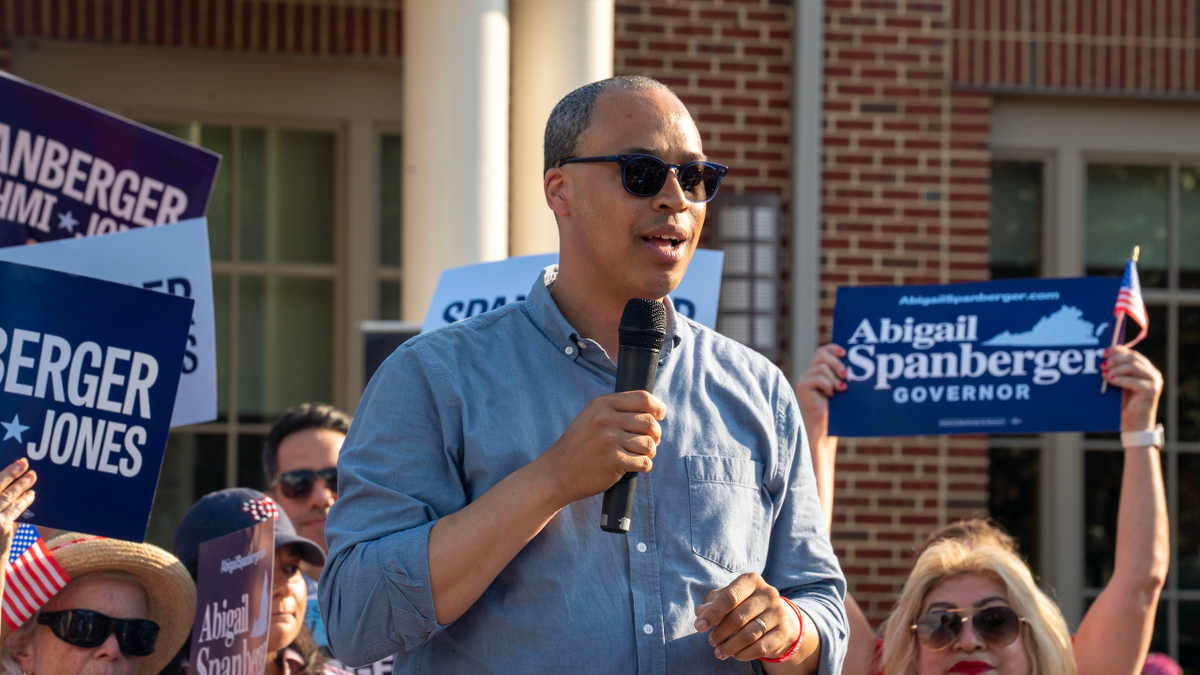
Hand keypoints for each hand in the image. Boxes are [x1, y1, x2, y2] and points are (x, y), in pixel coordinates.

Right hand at [0, 458, 34, 555]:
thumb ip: (0, 503)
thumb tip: (6, 487)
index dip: (1, 474)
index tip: (11, 463)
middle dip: (10, 472)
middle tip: (24, 461)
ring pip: (7, 496)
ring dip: (21, 484)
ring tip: (33, 475)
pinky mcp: (1, 527)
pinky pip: (15, 510)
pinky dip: (24, 501)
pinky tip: (32, 494)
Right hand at [540, 391, 664, 505]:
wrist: (557, 473)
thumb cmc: (579, 446)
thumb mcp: (591, 418)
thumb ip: (617, 410)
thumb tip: (654, 410)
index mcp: (601, 404)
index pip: (642, 398)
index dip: (657, 406)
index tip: (660, 414)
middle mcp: (605, 419)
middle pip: (650, 422)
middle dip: (655, 434)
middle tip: (649, 442)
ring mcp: (610, 440)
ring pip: (650, 444)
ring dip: (650, 452)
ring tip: (638, 455)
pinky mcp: (614, 461)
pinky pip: (644, 462)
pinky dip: (644, 466)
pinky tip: (634, 466)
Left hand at [694, 572, 800, 661]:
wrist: (777, 618)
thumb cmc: (744, 604)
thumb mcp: (728, 598)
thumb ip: (712, 603)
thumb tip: (701, 613)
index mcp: (751, 580)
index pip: (730, 597)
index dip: (713, 613)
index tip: (699, 627)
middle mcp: (768, 593)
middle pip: (738, 617)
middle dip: (720, 633)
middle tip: (711, 642)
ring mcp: (778, 612)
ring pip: (749, 635)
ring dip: (730, 647)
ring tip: (720, 652)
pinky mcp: (783, 632)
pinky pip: (760, 648)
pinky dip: (744, 654)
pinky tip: (735, 655)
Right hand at [794, 344, 847, 433]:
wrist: (826, 423)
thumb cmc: (837, 405)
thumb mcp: (841, 385)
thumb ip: (842, 373)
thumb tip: (854, 363)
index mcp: (819, 368)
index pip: (823, 350)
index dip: (833, 348)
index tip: (845, 353)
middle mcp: (810, 371)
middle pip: (821, 355)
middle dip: (836, 363)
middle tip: (846, 375)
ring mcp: (805, 378)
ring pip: (821, 367)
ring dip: (834, 378)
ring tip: (841, 389)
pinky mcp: (802, 385)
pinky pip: (817, 378)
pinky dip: (827, 385)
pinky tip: (831, 394)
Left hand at [1102, 346, 1162, 431]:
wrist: (1134, 425)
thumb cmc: (1125, 404)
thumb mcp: (1121, 384)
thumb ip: (1118, 372)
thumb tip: (1104, 358)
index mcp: (1147, 369)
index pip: (1133, 354)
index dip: (1118, 350)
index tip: (1104, 352)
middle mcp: (1153, 374)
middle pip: (1133, 358)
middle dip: (1115, 359)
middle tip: (1102, 365)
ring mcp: (1154, 382)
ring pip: (1134, 366)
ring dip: (1116, 368)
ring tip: (1105, 374)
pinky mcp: (1151, 391)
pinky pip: (1133, 381)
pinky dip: (1120, 379)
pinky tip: (1110, 380)